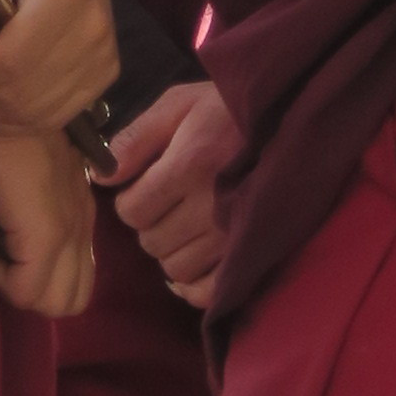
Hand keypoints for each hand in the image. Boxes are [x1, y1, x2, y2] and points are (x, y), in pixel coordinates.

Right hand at [0, 122, 96, 320]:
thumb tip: (6, 234)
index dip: (39, 275)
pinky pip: (25, 290)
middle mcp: (83, 228)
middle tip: (4, 259)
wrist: (6, 102)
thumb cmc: (7, 128)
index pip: (78, 276)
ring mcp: (69, 234)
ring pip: (56, 304)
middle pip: (73, 300)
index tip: (8, 244)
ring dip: (17, 288)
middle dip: (33, 292)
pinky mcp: (47, 238)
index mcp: (79, 213)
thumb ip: (32, 204)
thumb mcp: (29, 174)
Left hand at [105, 79, 239, 309]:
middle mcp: (209, 207)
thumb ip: (136, 137)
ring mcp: (232, 236)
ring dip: (172, 251)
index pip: (131, 211)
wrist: (295, 118)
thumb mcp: (181, 104)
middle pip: (151, 242)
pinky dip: (194, 285)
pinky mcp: (251, 253)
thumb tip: (101, 175)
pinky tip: (194, 260)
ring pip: (176, 269)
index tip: (143, 188)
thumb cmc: (231, 109)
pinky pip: (208, 291)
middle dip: (150, 225)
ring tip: (185, 226)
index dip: (130, 201)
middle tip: (167, 205)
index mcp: (188, 166)